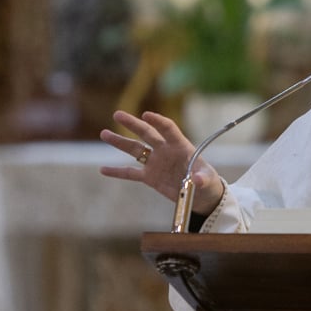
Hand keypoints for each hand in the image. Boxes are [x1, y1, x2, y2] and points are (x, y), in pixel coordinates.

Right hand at [99, 110, 225, 214]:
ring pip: (135, 149)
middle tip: (117, 114)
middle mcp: (165, 151)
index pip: (168, 129)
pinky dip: (118, 172)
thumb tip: (197, 181)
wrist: (200, 196)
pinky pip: (131, 173)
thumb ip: (201, 179)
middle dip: (132, 124)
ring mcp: (156, 163)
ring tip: (104, 133)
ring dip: (120, 142)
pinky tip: (103, 169)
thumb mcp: (207, 180)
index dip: (158, 121)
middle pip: (147, 134)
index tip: (146, 115)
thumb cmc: (207, 183)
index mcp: (181, 147)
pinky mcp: (150, 177)